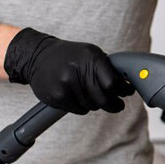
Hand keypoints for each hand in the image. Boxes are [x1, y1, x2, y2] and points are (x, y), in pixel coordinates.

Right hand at [4, 28, 133, 114]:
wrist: (37, 56)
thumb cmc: (68, 56)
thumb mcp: (90, 54)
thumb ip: (108, 68)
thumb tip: (127, 85)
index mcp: (90, 58)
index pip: (112, 83)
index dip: (122, 91)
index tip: (126, 94)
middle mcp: (78, 70)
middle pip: (104, 99)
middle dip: (114, 104)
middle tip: (117, 105)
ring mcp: (66, 83)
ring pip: (92, 106)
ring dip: (95, 104)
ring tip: (89, 94)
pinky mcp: (57, 95)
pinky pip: (79, 110)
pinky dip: (82, 107)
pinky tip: (77, 97)